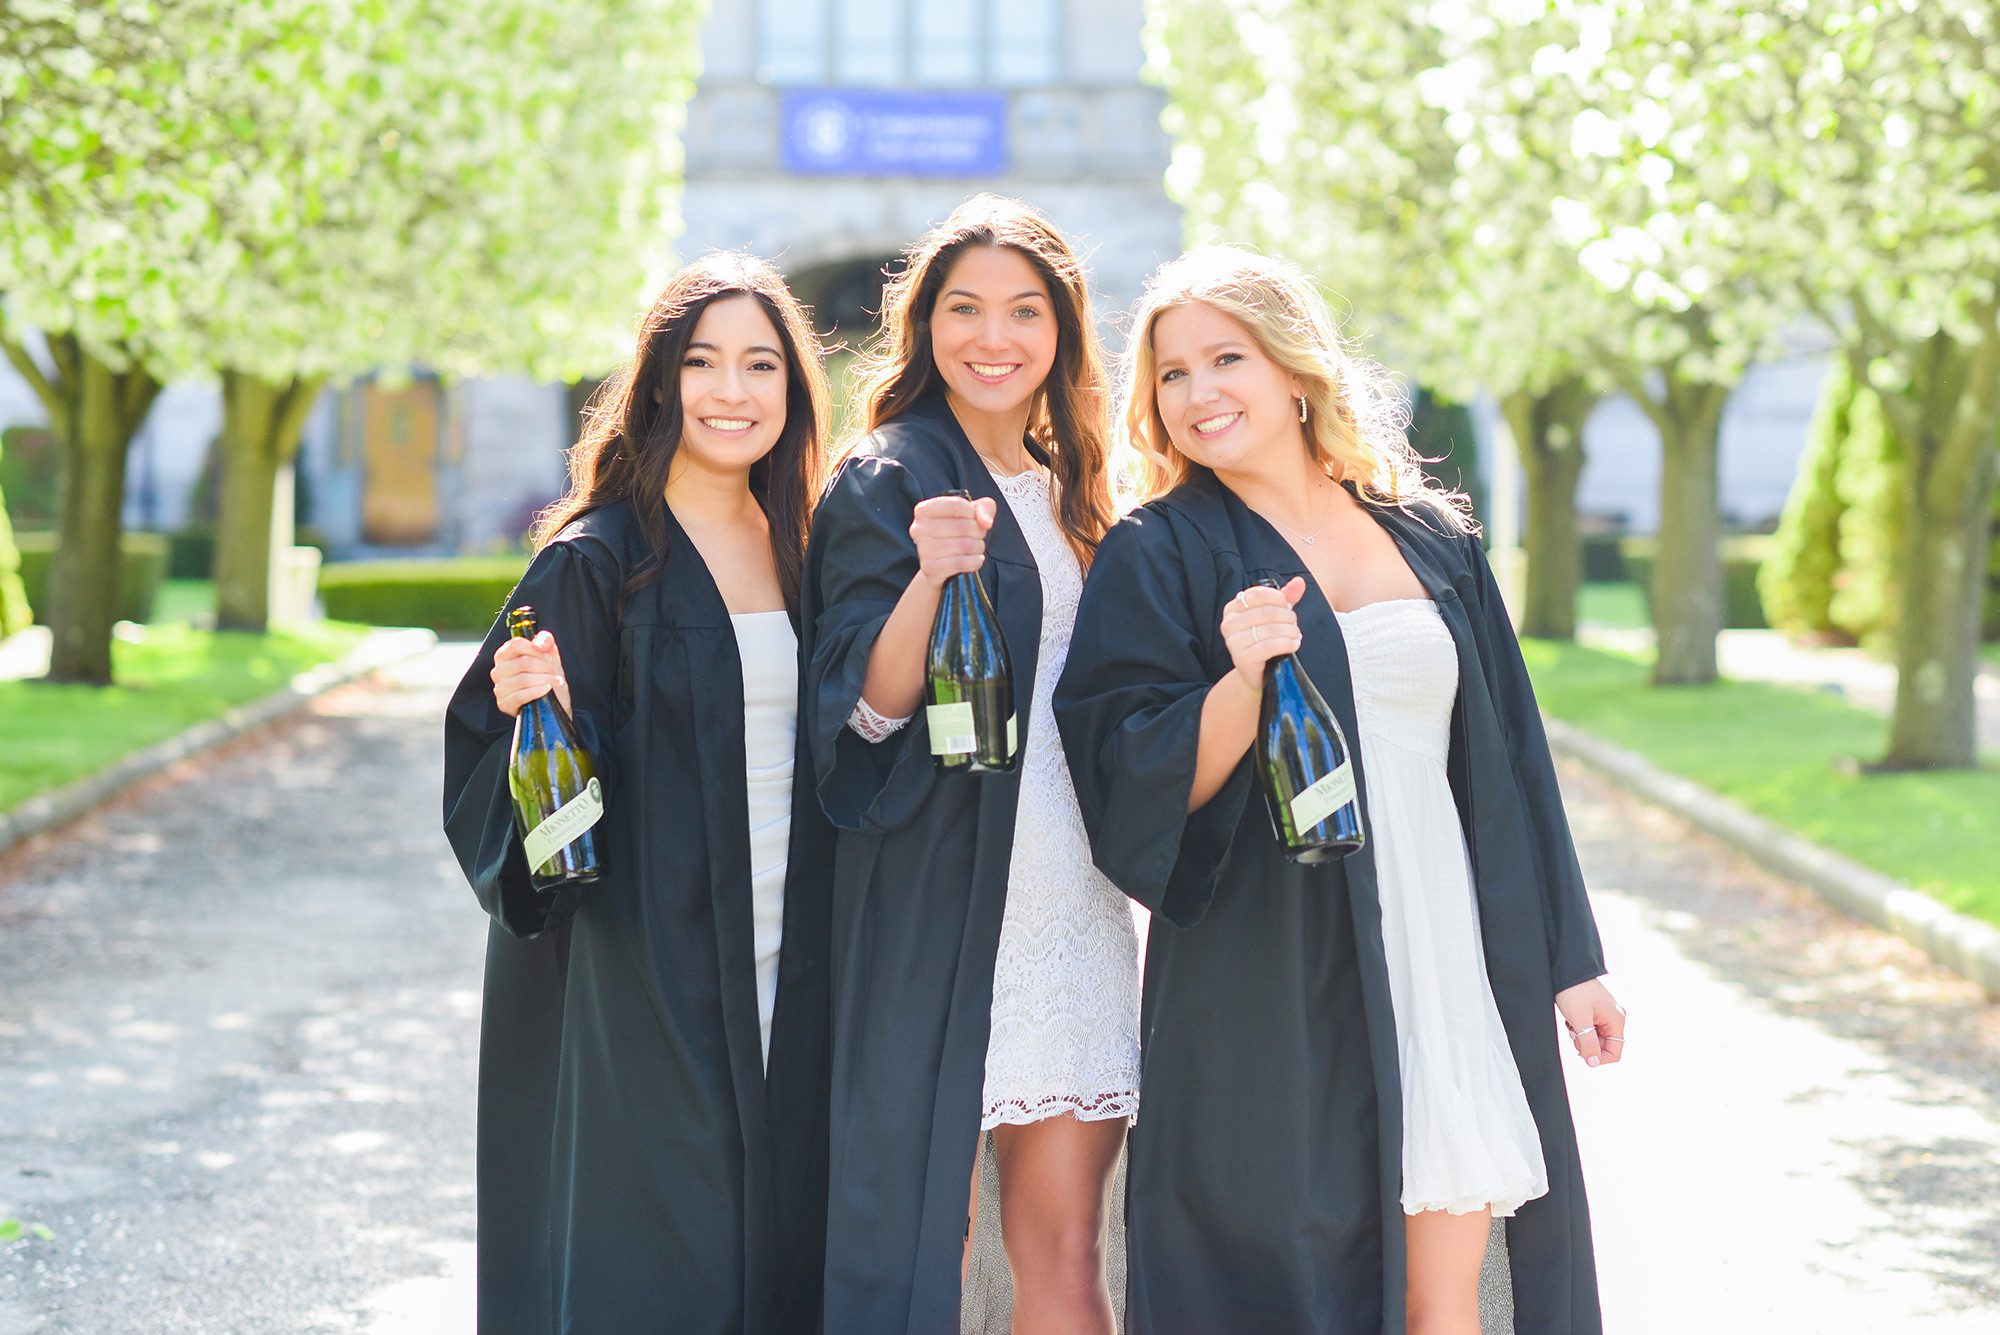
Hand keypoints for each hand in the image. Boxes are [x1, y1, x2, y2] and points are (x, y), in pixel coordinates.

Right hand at [492, 630, 571, 718]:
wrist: (553, 702)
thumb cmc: (547, 676)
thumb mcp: (549, 655)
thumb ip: (545, 641)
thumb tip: (539, 643)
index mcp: (505, 655)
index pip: (516, 644)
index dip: (535, 649)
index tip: (548, 656)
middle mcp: (498, 670)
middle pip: (523, 662)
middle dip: (545, 667)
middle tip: (556, 672)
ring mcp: (499, 688)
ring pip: (523, 679)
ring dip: (545, 679)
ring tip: (556, 681)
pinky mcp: (504, 704)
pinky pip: (521, 695)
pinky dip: (537, 691)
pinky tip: (547, 689)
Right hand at [910, 494, 995, 589]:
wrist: (942, 565)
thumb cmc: (957, 533)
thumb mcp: (973, 513)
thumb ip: (984, 508)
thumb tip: (986, 522)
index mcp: (924, 509)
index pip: (956, 505)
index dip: (973, 513)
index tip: (974, 519)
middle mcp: (918, 528)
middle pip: (962, 526)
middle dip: (978, 532)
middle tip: (977, 536)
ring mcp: (923, 549)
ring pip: (964, 545)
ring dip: (978, 547)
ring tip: (975, 547)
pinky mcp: (930, 568)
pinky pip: (961, 563)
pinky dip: (975, 562)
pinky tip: (975, 559)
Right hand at [1219, 577, 1305, 691]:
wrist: (1257, 673)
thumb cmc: (1265, 640)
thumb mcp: (1275, 616)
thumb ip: (1286, 597)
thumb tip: (1300, 581)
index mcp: (1233, 608)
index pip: (1258, 594)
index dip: (1278, 598)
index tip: (1288, 606)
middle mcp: (1229, 624)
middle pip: (1267, 612)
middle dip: (1288, 618)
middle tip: (1294, 626)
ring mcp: (1233, 642)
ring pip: (1271, 629)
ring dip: (1291, 631)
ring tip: (1296, 636)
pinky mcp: (1242, 658)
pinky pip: (1270, 646)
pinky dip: (1287, 644)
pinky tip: (1294, 645)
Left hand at [1555, 977, 1625, 1067]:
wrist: (1566, 970)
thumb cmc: (1574, 990)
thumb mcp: (1580, 1020)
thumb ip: (1588, 1043)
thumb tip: (1594, 1062)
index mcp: (1616, 1021)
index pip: (1614, 1052)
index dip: (1598, 1058)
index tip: (1581, 1053)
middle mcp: (1614, 1018)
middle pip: (1603, 1045)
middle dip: (1586, 1044)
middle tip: (1574, 1032)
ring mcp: (1604, 1014)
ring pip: (1594, 1037)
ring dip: (1581, 1036)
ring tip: (1572, 1023)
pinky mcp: (1594, 1011)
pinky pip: (1589, 1028)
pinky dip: (1579, 1028)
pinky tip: (1571, 1019)